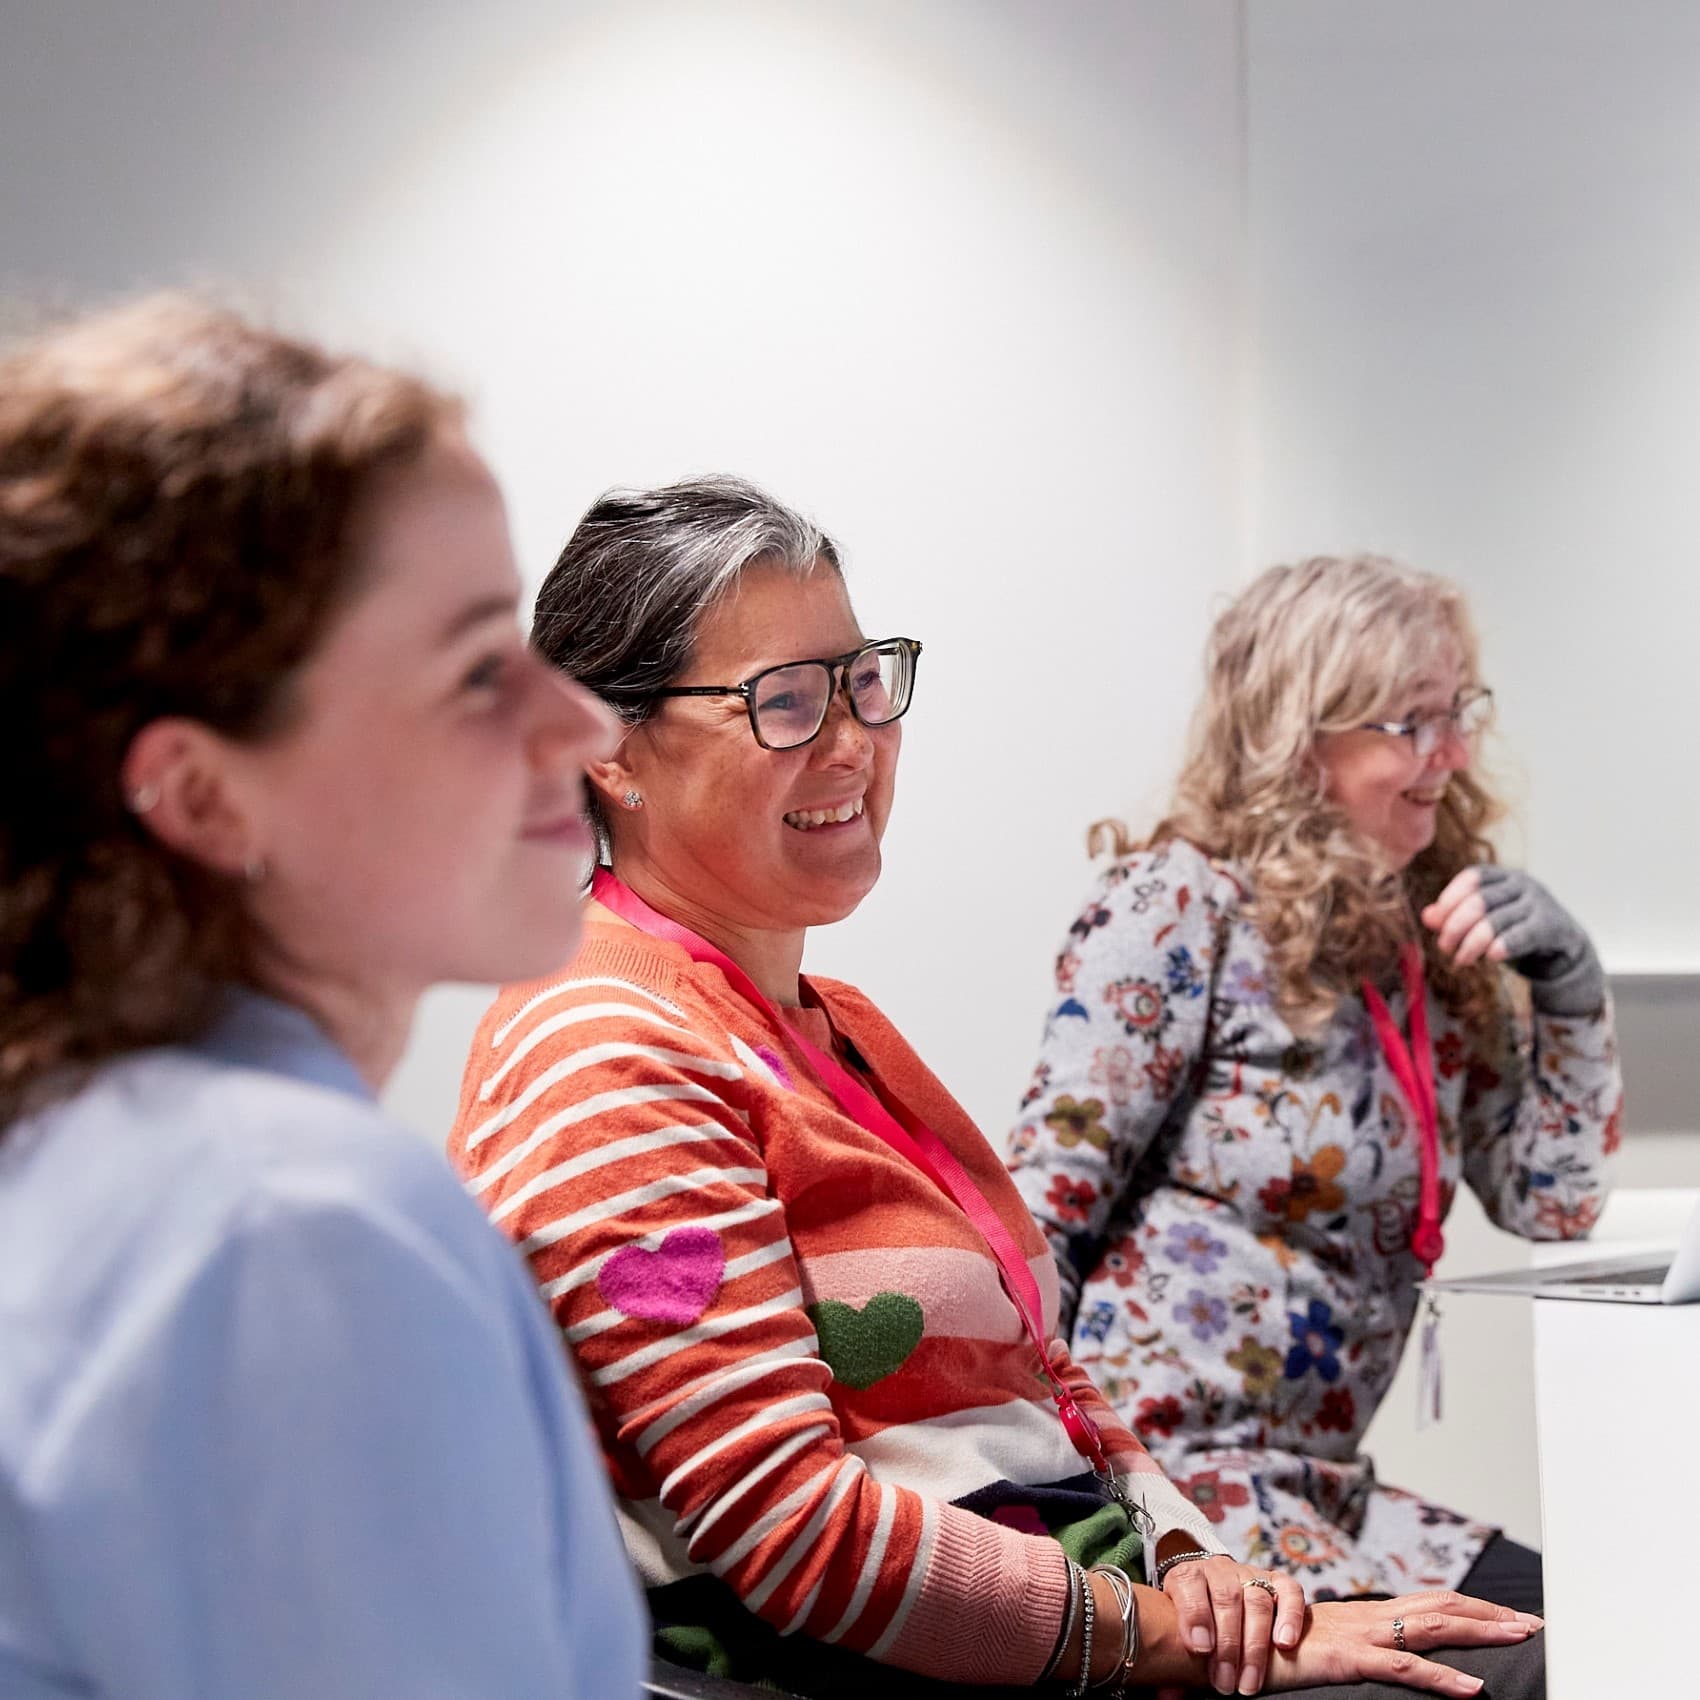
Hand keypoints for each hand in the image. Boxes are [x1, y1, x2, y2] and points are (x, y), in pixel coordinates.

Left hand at [1158, 1554, 1304, 1694]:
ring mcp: (1250, 1574)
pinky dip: (1290, 1616)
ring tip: (1250, 1680)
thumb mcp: (1177, 1630)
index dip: (1195, 1615)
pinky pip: (1289, 1591)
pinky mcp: (1277, 1581)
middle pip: (1227, 1598)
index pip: (1189, 1583)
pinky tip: (1284, 1644)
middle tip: (1226, 1681)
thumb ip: (1175, 1652)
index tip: (1201, 1649)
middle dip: (1228, 1644)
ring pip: (1258, 1600)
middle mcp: (1220, 1570)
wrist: (1216, 1596)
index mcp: (1189, 1575)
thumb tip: (1167, 1693)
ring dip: (1255, 1645)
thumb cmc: (1196, 1622)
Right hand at [1265, 1591, 1542, 1695]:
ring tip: (1521, 1635)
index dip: (1472, 1608)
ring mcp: (1361, 1635)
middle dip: (1490, 1612)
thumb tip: (1386, 1655)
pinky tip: (1473, 1691)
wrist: (1233, 1641)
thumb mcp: (1324, 1645)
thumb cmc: (1273, 1648)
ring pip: (1433, 1626)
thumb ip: (1356, 1645)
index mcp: (1368, 1616)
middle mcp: (1370, 1617)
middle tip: (1535, 1622)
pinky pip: (1403, 1668)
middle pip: (1441, 1605)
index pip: (1430, 1603)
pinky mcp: (1349, 1659)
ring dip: (1481, 1630)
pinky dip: (1442, 1680)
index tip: (1510, 1616)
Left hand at [1422, 865, 1604, 1015]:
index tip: (1436, 923)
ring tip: (1460, 960)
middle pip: (1480, 901)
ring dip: (1472, 943)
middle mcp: (1521, 883)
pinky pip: (1522, 934)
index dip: (1450, 898)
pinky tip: (1489, 957)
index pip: (1472, 878)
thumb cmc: (1513, 929)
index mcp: (1502, 876)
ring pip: (1496, 921)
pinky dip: (1502, 945)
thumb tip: (1427, 916)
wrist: (1561, 948)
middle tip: (1445, 948)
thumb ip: (1453, 916)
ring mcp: (1538, 902)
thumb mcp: (1482, 920)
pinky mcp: (1551, 925)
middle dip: (1455, 927)